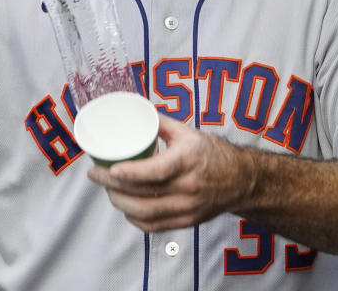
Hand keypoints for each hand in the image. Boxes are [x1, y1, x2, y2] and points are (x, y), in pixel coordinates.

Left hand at [87, 114, 253, 232]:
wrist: (241, 180)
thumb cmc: (213, 154)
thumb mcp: (188, 132)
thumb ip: (160, 122)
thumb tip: (134, 110)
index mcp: (188, 161)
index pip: (156, 172)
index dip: (131, 173)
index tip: (111, 168)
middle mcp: (188, 188)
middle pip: (143, 195)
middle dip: (112, 186)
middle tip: (96, 175)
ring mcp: (187, 208)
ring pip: (144, 214)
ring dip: (119, 203)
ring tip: (107, 190)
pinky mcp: (186, 222)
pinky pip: (153, 226)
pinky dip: (134, 218)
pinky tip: (125, 206)